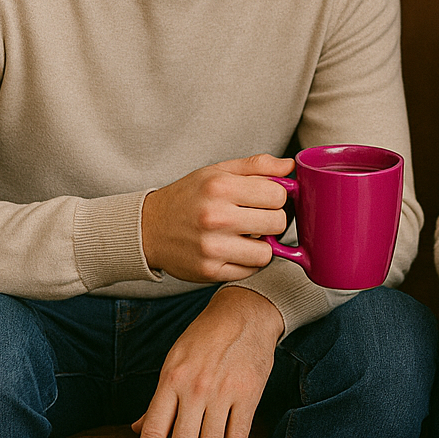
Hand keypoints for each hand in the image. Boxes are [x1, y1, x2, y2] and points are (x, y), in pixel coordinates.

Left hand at [131, 287, 283, 437]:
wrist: (246, 313)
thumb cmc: (205, 337)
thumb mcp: (173, 361)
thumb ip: (157, 398)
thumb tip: (137, 430)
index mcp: (171, 381)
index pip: (153, 431)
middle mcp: (195, 390)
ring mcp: (223, 394)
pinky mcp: (248, 395)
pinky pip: (238, 436)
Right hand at [141, 154, 294, 281]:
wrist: (148, 229)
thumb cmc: (189, 197)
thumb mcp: (217, 171)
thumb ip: (257, 166)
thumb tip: (290, 166)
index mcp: (220, 187)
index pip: (278, 196)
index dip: (278, 198)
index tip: (266, 200)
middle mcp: (216, 217)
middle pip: (278, 223)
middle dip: (273, 220)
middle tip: (258, 218)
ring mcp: (212, 247)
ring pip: (267, 252)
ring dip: (262, 245)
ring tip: (247, 236)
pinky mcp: (210, 271)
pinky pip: (250, 270)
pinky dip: (247, 261)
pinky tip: (234, 250)